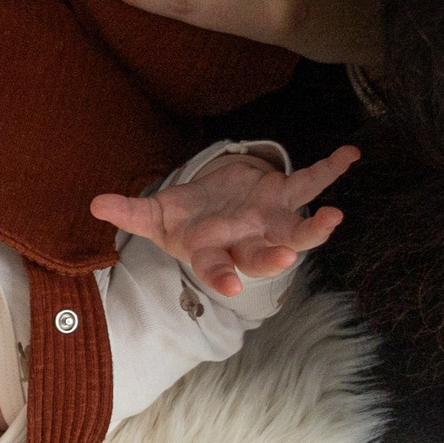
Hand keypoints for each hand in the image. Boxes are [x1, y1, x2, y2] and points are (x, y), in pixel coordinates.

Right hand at [91, 144, 357, 295]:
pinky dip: (330, 170)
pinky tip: (349, 156)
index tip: (232, 286)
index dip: (223, 276)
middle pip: (261, 257)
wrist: (215, 205)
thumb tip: (94, 204)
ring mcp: (270, 222)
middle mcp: (246, 243)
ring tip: (332, 218)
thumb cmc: (185, 217)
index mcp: (213, 251)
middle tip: (285, 259)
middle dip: (273, 259)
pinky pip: (311, 183)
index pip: (216, 268)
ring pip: (296, 230)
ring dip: (315, 228)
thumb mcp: (154, 215)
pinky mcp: (284, 195)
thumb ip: (129, 212)